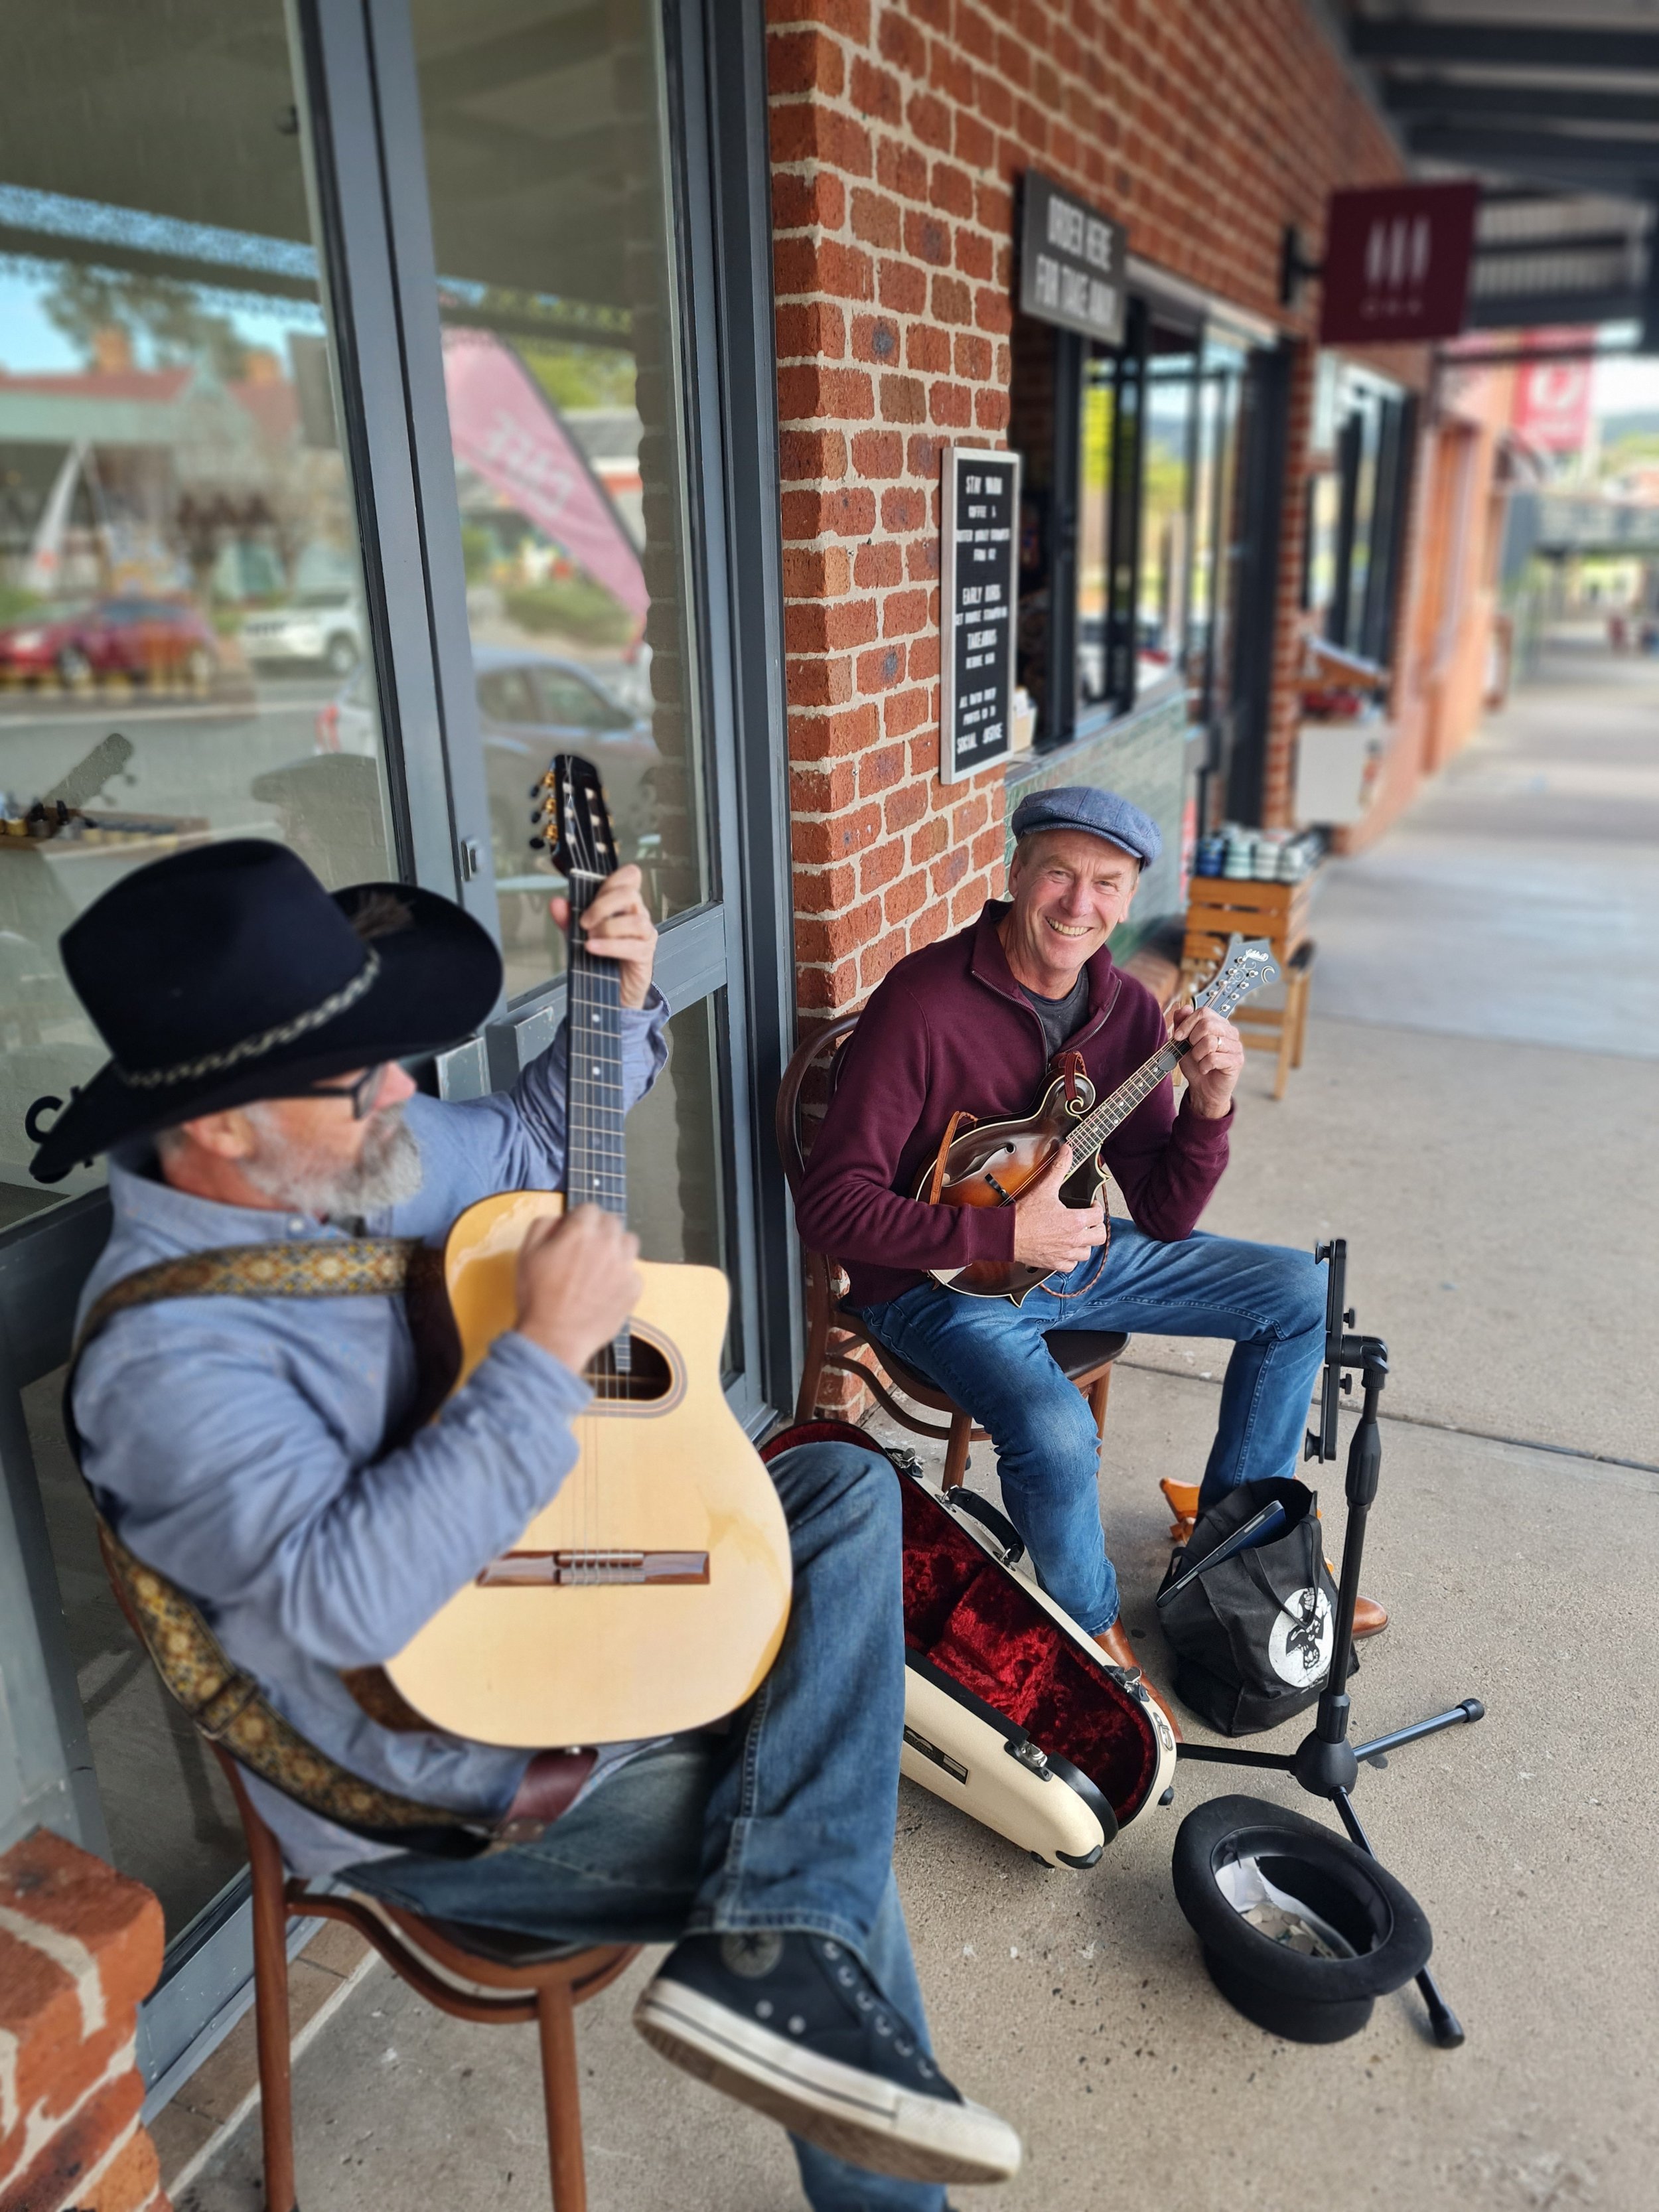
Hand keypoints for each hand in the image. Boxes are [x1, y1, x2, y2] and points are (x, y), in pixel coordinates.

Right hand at [514, 1206, 641, 1373]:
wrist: (554, 1337)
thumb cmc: (537, 1297)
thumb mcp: (526, 1253)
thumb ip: (543, 1225)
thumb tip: (561, 1219)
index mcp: (580, 1232)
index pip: (589, 1208)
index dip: (579, 1218)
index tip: (574, 1230)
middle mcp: (606, 1244)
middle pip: (612, 1221)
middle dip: (599, 1229)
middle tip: (586, 1248)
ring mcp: (623, 1267)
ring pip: (629, 1242)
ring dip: (616, 1247)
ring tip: (600, 1265)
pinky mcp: (633, 1288)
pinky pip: (634, 1272)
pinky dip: (622, 1276)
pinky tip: (606, 1288)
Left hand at [549, 863, 657, 1008]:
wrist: (612, 993)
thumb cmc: (599, 959)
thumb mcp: (578, 936)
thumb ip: (568, 919)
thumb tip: (556, 902)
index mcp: (622, 903)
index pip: (629, 876)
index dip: (612, 879)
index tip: (591, 895)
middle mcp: (637, 914)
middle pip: (629, 893)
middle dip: (602, 905)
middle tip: (584, 922)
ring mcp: (644, 934)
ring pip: (635, 919)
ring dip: (607, 927)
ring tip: (590, 939)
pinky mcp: (645, 954)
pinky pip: (633, 945)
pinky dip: (609, 945)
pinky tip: (592, 947)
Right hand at [1011, 1147, 1105, 1272]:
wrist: (1006, 1234)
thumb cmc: (1024, 1214)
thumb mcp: (1044, 1188)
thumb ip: (1059, 1168)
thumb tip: (1067, 1150)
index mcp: (1075, 1221)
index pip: (1099, 1216)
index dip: (1097, 1208)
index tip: (1090, 1206)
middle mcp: (1074, 1240)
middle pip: (1099, 1236)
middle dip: (1096, 1227)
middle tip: (1088, 1221)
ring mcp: (1065, 1254)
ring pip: (1087, 1253)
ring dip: (1084, 1244)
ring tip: (1077, 1235)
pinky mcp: (1054, 1263)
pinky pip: (1071, 1266)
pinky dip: (1070, 1259)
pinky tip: (1064, 1249)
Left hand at [1169, 1002, 1243, 1118]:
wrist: (1203, 1089)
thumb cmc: (1195, 1065)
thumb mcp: (1183, 1043)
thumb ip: (1182, 1024)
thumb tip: (1184, 1008)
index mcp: (1219, 1024)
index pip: (1204, 1012)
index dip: (1187, 1023)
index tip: (1177, 1036)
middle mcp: (1230, 1032)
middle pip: (1207, 1025)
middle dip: (1192, 1040)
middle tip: (1192, 1052)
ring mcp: (1236, 1046)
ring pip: (1210, 1042)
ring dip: (1198, 1055)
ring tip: (1200, 1061)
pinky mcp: (1237, 1061)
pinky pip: (1214, 1058)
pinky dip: (1203, 1066)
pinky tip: (1205, 1069)